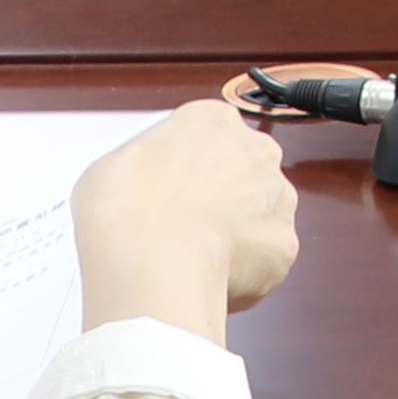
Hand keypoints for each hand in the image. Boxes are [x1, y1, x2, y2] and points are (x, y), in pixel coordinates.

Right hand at [73, 97, 305, 338]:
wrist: (149, 255)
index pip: (212, 138)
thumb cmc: (125, 206)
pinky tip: (211, 278)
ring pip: (260, 217)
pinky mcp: (284, 245)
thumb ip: (147, 165)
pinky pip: (265, 262)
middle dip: (223, 199)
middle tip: (186, 227)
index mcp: (214, 120)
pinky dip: (244, 275)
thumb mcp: (113, 163)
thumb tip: (146, 185)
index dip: (192, 169)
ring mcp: (277, 198)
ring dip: (236, 235)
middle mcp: (255, 151)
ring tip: (196, 257)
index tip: (176, 190)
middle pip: (244, 174)